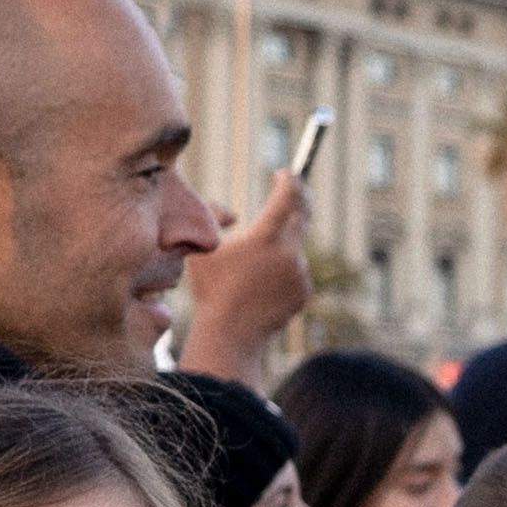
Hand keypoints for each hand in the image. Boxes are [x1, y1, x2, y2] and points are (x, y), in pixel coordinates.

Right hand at [174, 171, 313, 383]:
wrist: (230, 332)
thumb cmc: (210, 288)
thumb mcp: (202, 247)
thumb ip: (212, 219)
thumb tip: (233, 214)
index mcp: (265, 238)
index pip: (287, 197)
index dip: (288, 181)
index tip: (283, 173)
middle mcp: (289, 253)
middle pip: (303, 216)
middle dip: (297, 200)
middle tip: (291, 190)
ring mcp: (300, 273)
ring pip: (295, 247)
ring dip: (280, 245)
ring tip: (252, 266)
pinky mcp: (304, 291)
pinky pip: (296, 270)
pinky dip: (283, 269)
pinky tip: (261, 285)